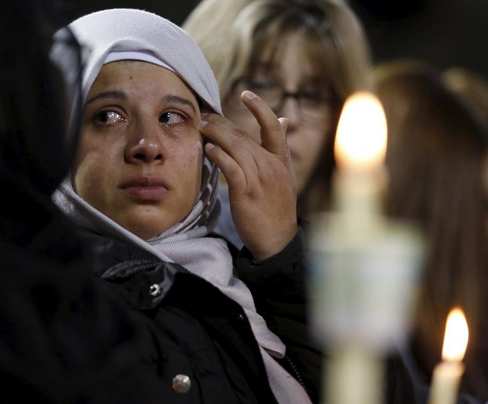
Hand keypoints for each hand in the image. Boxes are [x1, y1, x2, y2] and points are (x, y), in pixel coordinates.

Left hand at [199, 90, 297, 260]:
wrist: (278, 238)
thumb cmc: (278, 206)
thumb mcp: (286, 174)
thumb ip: (281, 147)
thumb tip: (285, 120)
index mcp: (281, 160)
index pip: (273, 126)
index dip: (260, 108)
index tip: (246, 93)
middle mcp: (271, 166)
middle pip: (244, 136)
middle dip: (221, 122)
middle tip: (205, 114)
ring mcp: (259, 178)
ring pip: (236, 147)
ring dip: (216, 134)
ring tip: (201, 126)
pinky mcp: (246, 192)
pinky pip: (231, 167)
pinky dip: (219, 155)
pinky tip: (209, 149)